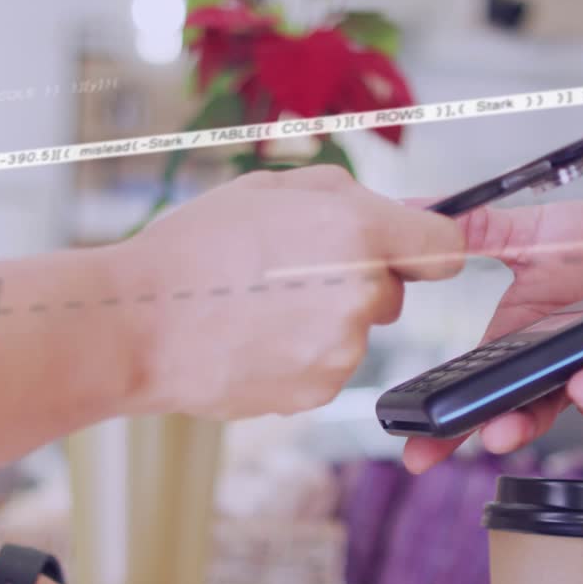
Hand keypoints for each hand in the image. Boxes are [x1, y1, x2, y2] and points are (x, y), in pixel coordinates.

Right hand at [112, 165, 464, 419]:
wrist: (138, 325)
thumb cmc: (192, 250)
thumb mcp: (268, 191)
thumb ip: (345, 196)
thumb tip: (396, 209)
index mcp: (357, 234)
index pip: (444, 246)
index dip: (425, 244)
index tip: (411, 248)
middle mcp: (361, 296)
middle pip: (393, 292)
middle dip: (358, 280)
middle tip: (289, 271)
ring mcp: (341, 351)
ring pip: (355, 331)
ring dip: (323, 320)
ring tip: (257, 307)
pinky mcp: (318, 392)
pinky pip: (326, 365)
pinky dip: (299, 355)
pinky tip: (251, 339)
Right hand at [402, 201, 582, 473]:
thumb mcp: (535, 235)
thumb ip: (481, 232)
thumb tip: (417, 214)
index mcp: (527, 347)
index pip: (480, 393)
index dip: (449, 428)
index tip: (418, 451)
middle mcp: (568, 371)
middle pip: (533, 411)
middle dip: (514, 427)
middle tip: (495, 436)